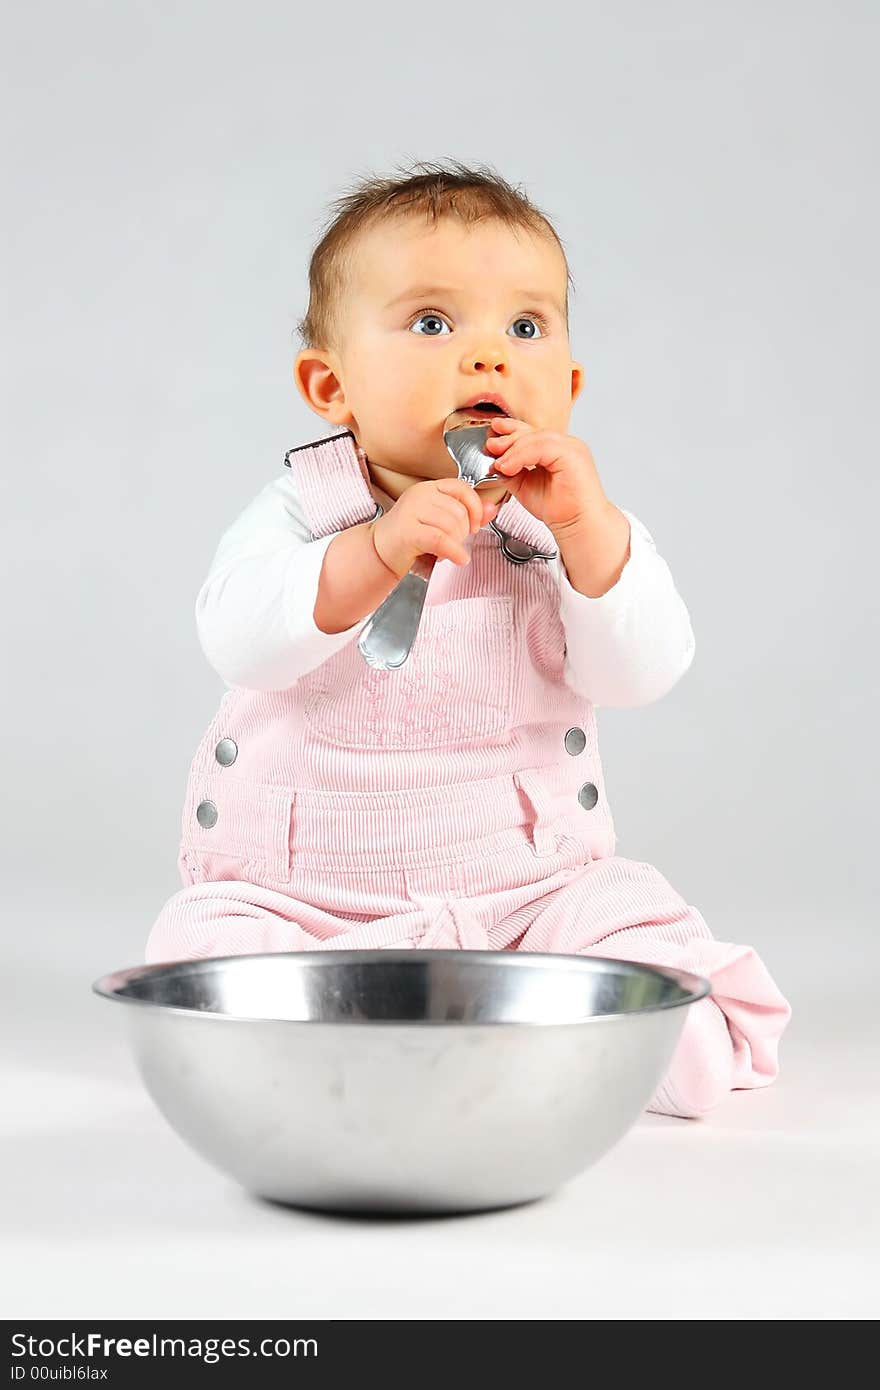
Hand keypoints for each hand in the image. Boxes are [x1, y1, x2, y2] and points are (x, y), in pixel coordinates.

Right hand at [371, 478, 499, 579]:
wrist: (379, 553)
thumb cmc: (410, 540)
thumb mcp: (440, 524)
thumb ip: (468, 516)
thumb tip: (492, 509)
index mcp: (428, 488)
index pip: (461, 487)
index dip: (475, 507)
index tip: (475, 525)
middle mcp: (419, 495)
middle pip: (458, 511)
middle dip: (463, 533)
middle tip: (453, 544)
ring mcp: (411, 511)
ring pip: (451, 525)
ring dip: (455, 544)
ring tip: (444, 552)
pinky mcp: (407, 531)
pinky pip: (441, 539)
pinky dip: (454, 551)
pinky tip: (458, 559)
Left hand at [483, 417, 608, 536]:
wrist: (577, 525)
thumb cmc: (560, 509)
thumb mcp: (525, 486)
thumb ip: (511, 472)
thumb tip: (494, 463)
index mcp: (557, 449)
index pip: (531, 433)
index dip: (510, 432)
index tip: (491, 437)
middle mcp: (566, 445)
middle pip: (532, 432)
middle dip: (508, 437)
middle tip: (490, 445)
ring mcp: (571, 448)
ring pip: (535, 438)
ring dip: (512, 449)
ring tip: (498, 463)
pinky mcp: (572, 454)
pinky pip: (541, 448)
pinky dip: (520, 456)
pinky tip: (508, 466)